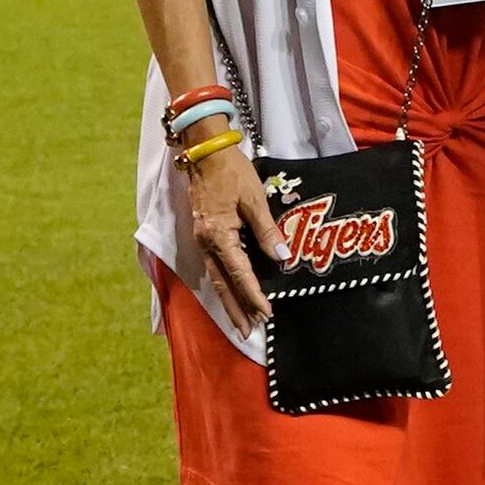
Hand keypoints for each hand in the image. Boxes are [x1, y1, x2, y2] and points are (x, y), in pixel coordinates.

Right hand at [181, 135, 285, 327]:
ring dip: (228, 301)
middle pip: (222, 284)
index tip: (267, 314)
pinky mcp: (202, 234)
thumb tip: (282, 258)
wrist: (204, 151)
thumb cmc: (232, 171)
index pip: (240, 273)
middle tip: (248, 333)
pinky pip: (213, 267)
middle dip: (236, 310)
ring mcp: (201, 239)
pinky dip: (223, 285)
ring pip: (216, 278)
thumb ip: (267, 230)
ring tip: (241, 323)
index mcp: (219, 235)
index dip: (254, 295)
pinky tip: (231, 294)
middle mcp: (206, 242)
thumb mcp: (253, 198)